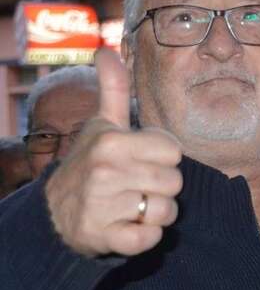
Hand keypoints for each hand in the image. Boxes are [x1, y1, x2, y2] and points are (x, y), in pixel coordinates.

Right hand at [45, 49, 182, 256]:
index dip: (163, 158)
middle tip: (137, 186)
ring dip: (156, 213)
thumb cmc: (90, 164)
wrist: (55, 214)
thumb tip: (105, 50)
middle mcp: (106, 171)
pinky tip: (128, 227)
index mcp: (112, 142)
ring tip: (133, 206)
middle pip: (175, 182)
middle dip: (162, 187)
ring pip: (167, 212)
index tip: (142, 160)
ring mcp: (103, 206)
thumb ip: (112, 90)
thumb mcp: (101, 125)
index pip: (174, 151)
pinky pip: (150, 239)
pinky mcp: (104, 237)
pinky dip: (145, 237)